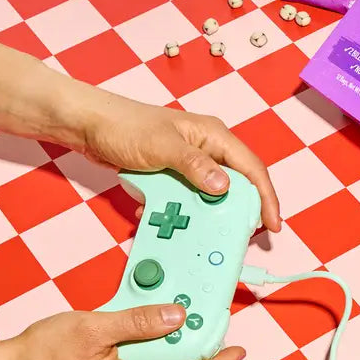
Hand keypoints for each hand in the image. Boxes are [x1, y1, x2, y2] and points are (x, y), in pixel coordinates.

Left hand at [82, 97, 280, 231]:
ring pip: (209, 195)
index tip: (272, 223)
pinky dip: (177, 210)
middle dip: (236, 210)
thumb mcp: (163, 148)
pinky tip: (163, 217)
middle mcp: (207, 149)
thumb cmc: (125, 126)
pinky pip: (184, 197)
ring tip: (197, 230)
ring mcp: (189, 162)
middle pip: (235, 184)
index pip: (251, 168)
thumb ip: (195, 167)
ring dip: (201, 213)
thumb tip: (224, 188)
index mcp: (214, 136)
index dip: (266, 197)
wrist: (88, 125)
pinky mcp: (171, 174)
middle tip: (238, 233)